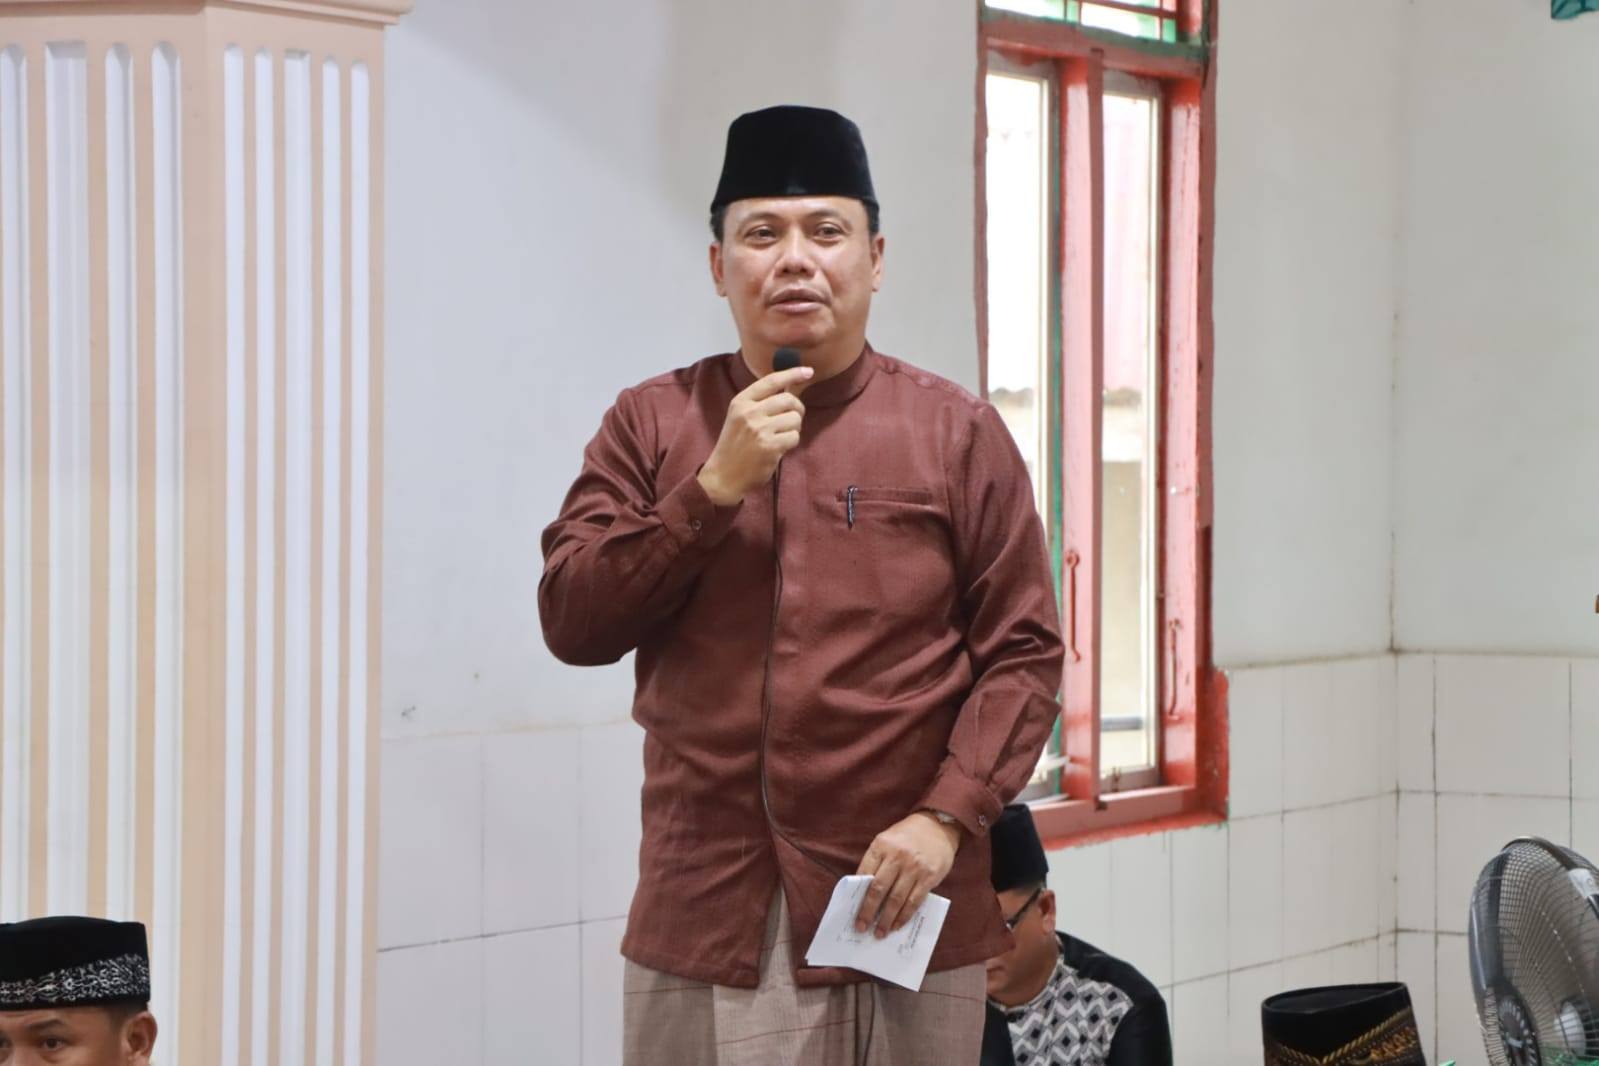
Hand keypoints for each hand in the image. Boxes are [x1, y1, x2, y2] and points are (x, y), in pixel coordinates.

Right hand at [697, 365, 812, 505]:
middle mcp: (750, 412)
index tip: (808, 372)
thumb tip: (790, 388)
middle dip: (797, 409)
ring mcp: (760, 429)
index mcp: (741, 401)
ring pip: (795, 418)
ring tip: (781, 436)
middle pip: (789, 399)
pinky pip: (794, 437)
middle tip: (792, 419)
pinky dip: (791, 442)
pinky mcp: (770, 446)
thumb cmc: (735, 445)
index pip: (771, 381)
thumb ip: (760, 402)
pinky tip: (780, 448)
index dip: (792, 374)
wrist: (723, 475)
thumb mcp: (739, 417)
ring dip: (794, 428)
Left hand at [854, 811, 961, 937]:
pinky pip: (914, 901)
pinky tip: (897, 925)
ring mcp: (914, 868)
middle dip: (868, 912)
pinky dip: (904, 916)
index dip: (857, 896)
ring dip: (886, 919)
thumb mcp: (886, 841)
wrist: (937, 826)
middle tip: (862, 928)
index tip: (853, 913)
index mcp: (881, 846)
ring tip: (880, 932)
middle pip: (878, 890)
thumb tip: (863, 892)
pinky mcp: (929, 877)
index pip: (864, 874)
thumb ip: (876, 862)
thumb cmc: (907, 837)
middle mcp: (897, 856)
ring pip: (896, 899)